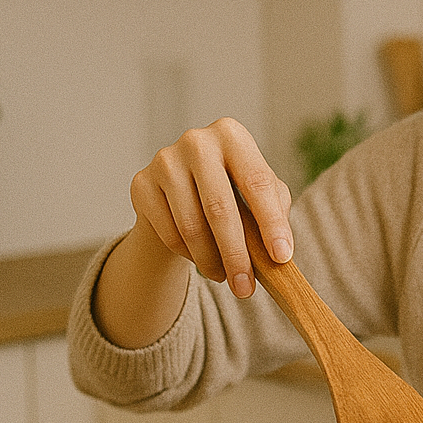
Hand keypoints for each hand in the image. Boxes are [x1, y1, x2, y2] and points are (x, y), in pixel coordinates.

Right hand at [129, 117, 293, 298]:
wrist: (182, 187)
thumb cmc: (233, 188)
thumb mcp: (261, 192)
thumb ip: (275, 211)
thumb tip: (280, 250)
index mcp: (232, 135)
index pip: (257, 183)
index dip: (271, 223)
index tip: (281, 257)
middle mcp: (197, 141)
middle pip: (220, 208)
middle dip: (236, 254)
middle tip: (246, 287)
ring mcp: (165, 161)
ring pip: (191, 226)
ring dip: (212, 261)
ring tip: (228, 278)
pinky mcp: (141, 183)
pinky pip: (168, 232)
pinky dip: (189, 255)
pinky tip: (203, 261)